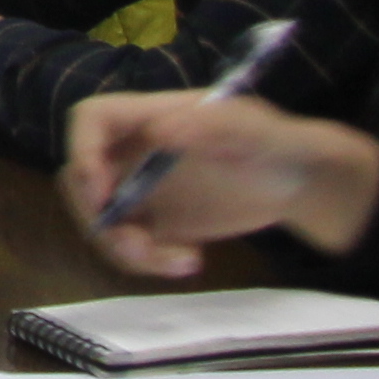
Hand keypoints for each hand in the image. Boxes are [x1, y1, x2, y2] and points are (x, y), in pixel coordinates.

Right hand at [67, 95, 378, 278]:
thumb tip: (157, 130)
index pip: (91, 119)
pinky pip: (128, 246)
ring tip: (179, 261)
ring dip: (124, 248)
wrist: (299, 183)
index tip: (102, 192)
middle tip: (136, 244)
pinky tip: (190, 262)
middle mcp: (135, 150)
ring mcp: (141, 188)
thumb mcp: (256, 131)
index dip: (81, 150)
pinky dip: (148, 263)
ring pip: (100, 218)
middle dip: (96, 215)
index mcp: (150, 115)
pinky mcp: (155, 224)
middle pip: (80, 176)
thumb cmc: (279, 144)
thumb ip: (215, 127)